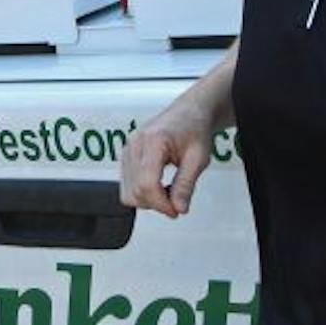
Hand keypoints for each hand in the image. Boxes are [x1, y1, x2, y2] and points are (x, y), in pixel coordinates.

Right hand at [119, 100, 214, 217]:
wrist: (188, 113)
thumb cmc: (194, 128)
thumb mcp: (198, 159)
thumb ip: (186, 185)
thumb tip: (178, 208)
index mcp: (154, 141)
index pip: (147, 183)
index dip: (161, 204)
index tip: (176, 210)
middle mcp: (135, 144)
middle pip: (135, 190)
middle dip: (156, 204)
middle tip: (177, 202)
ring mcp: (128, 150)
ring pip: (127, 192)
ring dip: (148, 200)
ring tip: (169, 192)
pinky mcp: (127, 156)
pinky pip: (127, 185)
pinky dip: (142, 192)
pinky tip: (159, 186)